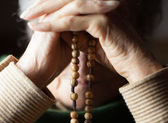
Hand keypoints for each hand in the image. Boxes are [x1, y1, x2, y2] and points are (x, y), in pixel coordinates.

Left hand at [20, 0, 161, 85]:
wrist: (137, 66)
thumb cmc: (118, 57)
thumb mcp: (94, 44)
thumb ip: (80, 35)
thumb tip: (64, 33)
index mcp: (100, 7)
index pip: (71, 2)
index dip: (52, 7)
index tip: (35, 15)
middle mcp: (101, 4)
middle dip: (44, 5)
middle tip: (26, 14)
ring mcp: (103, 11)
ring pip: (69, 7)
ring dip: (47, 13)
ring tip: (29, 19)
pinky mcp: (103, 23)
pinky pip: (74, 21)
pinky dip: (56, 24)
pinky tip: (42, 27)